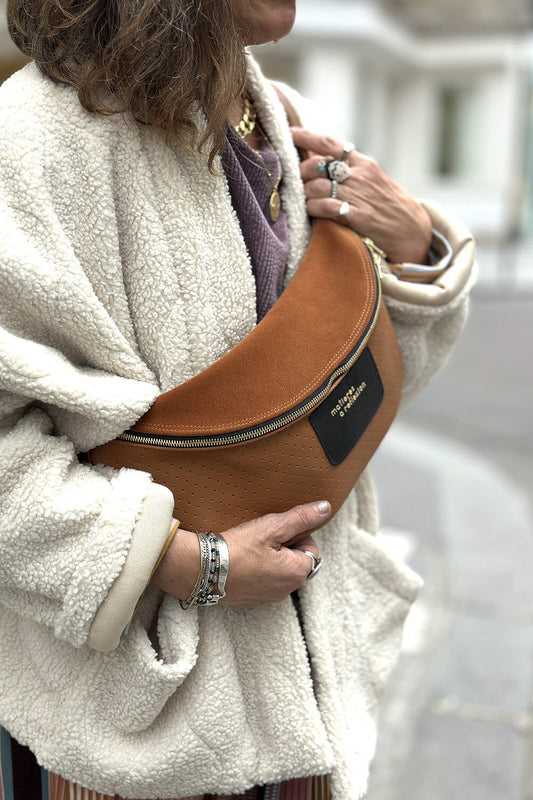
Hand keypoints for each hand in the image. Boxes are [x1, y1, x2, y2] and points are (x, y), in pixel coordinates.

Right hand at [151, 501, 330, 607]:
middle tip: (262, 537)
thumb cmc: (238, 548)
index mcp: (297, 573)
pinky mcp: (251, 600)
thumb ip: (301, 518)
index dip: (296, 535)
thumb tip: (325, 509)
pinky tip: (241, 560)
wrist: (201, 570)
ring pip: (279, 572)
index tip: (276, 531)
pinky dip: (256, 571)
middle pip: (296, 561)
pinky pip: (262, 582)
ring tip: (250, 548)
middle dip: (284, 548)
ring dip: (270, 559)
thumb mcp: (272, 527)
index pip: (311, 549)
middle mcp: (286, 591)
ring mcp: (268, 598)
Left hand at [290, 127, 431, 264]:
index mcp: (363, 162)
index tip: (289, 134)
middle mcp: (360, 175)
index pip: (329, 143)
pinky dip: (314, 208)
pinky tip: (311, 212)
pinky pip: (328, 207)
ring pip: (318, 187)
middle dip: (300, 174)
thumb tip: (317, 158)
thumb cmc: (388, 205)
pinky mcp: (361, 217)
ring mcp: (361, 195)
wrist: (414, 230)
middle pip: (317, 166)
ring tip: (303, 202)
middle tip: (295, 183)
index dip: (306, 137)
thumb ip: (348, 169)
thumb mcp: (371, 179)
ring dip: (305, 195)